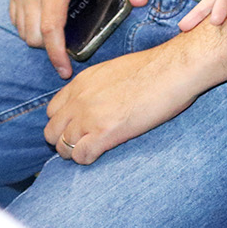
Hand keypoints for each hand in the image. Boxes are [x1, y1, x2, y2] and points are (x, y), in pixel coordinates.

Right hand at [9, 0, 146, 78]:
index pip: (51, 32)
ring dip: (35, 37)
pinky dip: (25, 24)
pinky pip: (13, 14)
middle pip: (32, 36)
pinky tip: (41, 21)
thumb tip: (141, 1)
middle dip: (48, 48)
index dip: (56, 55)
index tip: (65, 71)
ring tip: (56, 36)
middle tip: (68, 48)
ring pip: (20, 27)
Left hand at [44, 41, 205, 163]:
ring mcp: (90, 117)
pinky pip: (81, 156)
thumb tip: (99, 102)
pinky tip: (103, 152)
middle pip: (52, 131)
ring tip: (95, 149)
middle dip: (65, 140)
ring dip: (76, 152)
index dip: (64, 122)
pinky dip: (88, 159)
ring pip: (63, 147)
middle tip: (84, 142)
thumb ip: (97, 87)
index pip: (52, 111)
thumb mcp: (115, 70)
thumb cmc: (155, 68)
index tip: (78, 127)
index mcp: (81, 82)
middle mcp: (79, 99)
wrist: (174, 69)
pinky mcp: (105, 133)